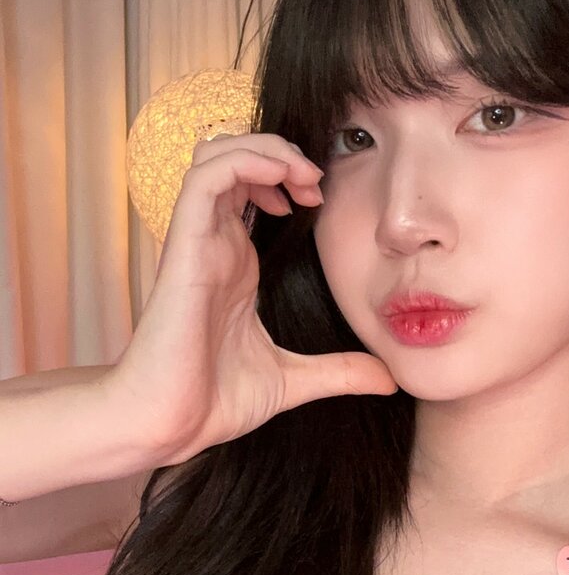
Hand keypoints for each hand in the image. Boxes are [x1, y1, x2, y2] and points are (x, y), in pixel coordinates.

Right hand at [105, 132, 397, 463]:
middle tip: (316, 181)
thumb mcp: (294, 381)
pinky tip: (282, 178)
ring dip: (264, 149)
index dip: (288, 178)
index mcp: (236, 265)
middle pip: (235, 160)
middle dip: (280, 154)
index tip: (322, 201)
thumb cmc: (213, 401)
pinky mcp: (184, 247)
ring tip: (301, 174)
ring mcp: (198, 243)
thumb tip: (389, 380)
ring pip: (217, 155)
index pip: (252, 191)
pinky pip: (205, 177)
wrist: (172, 425)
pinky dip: (244, 162)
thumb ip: (340, 372)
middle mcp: (216, 245)